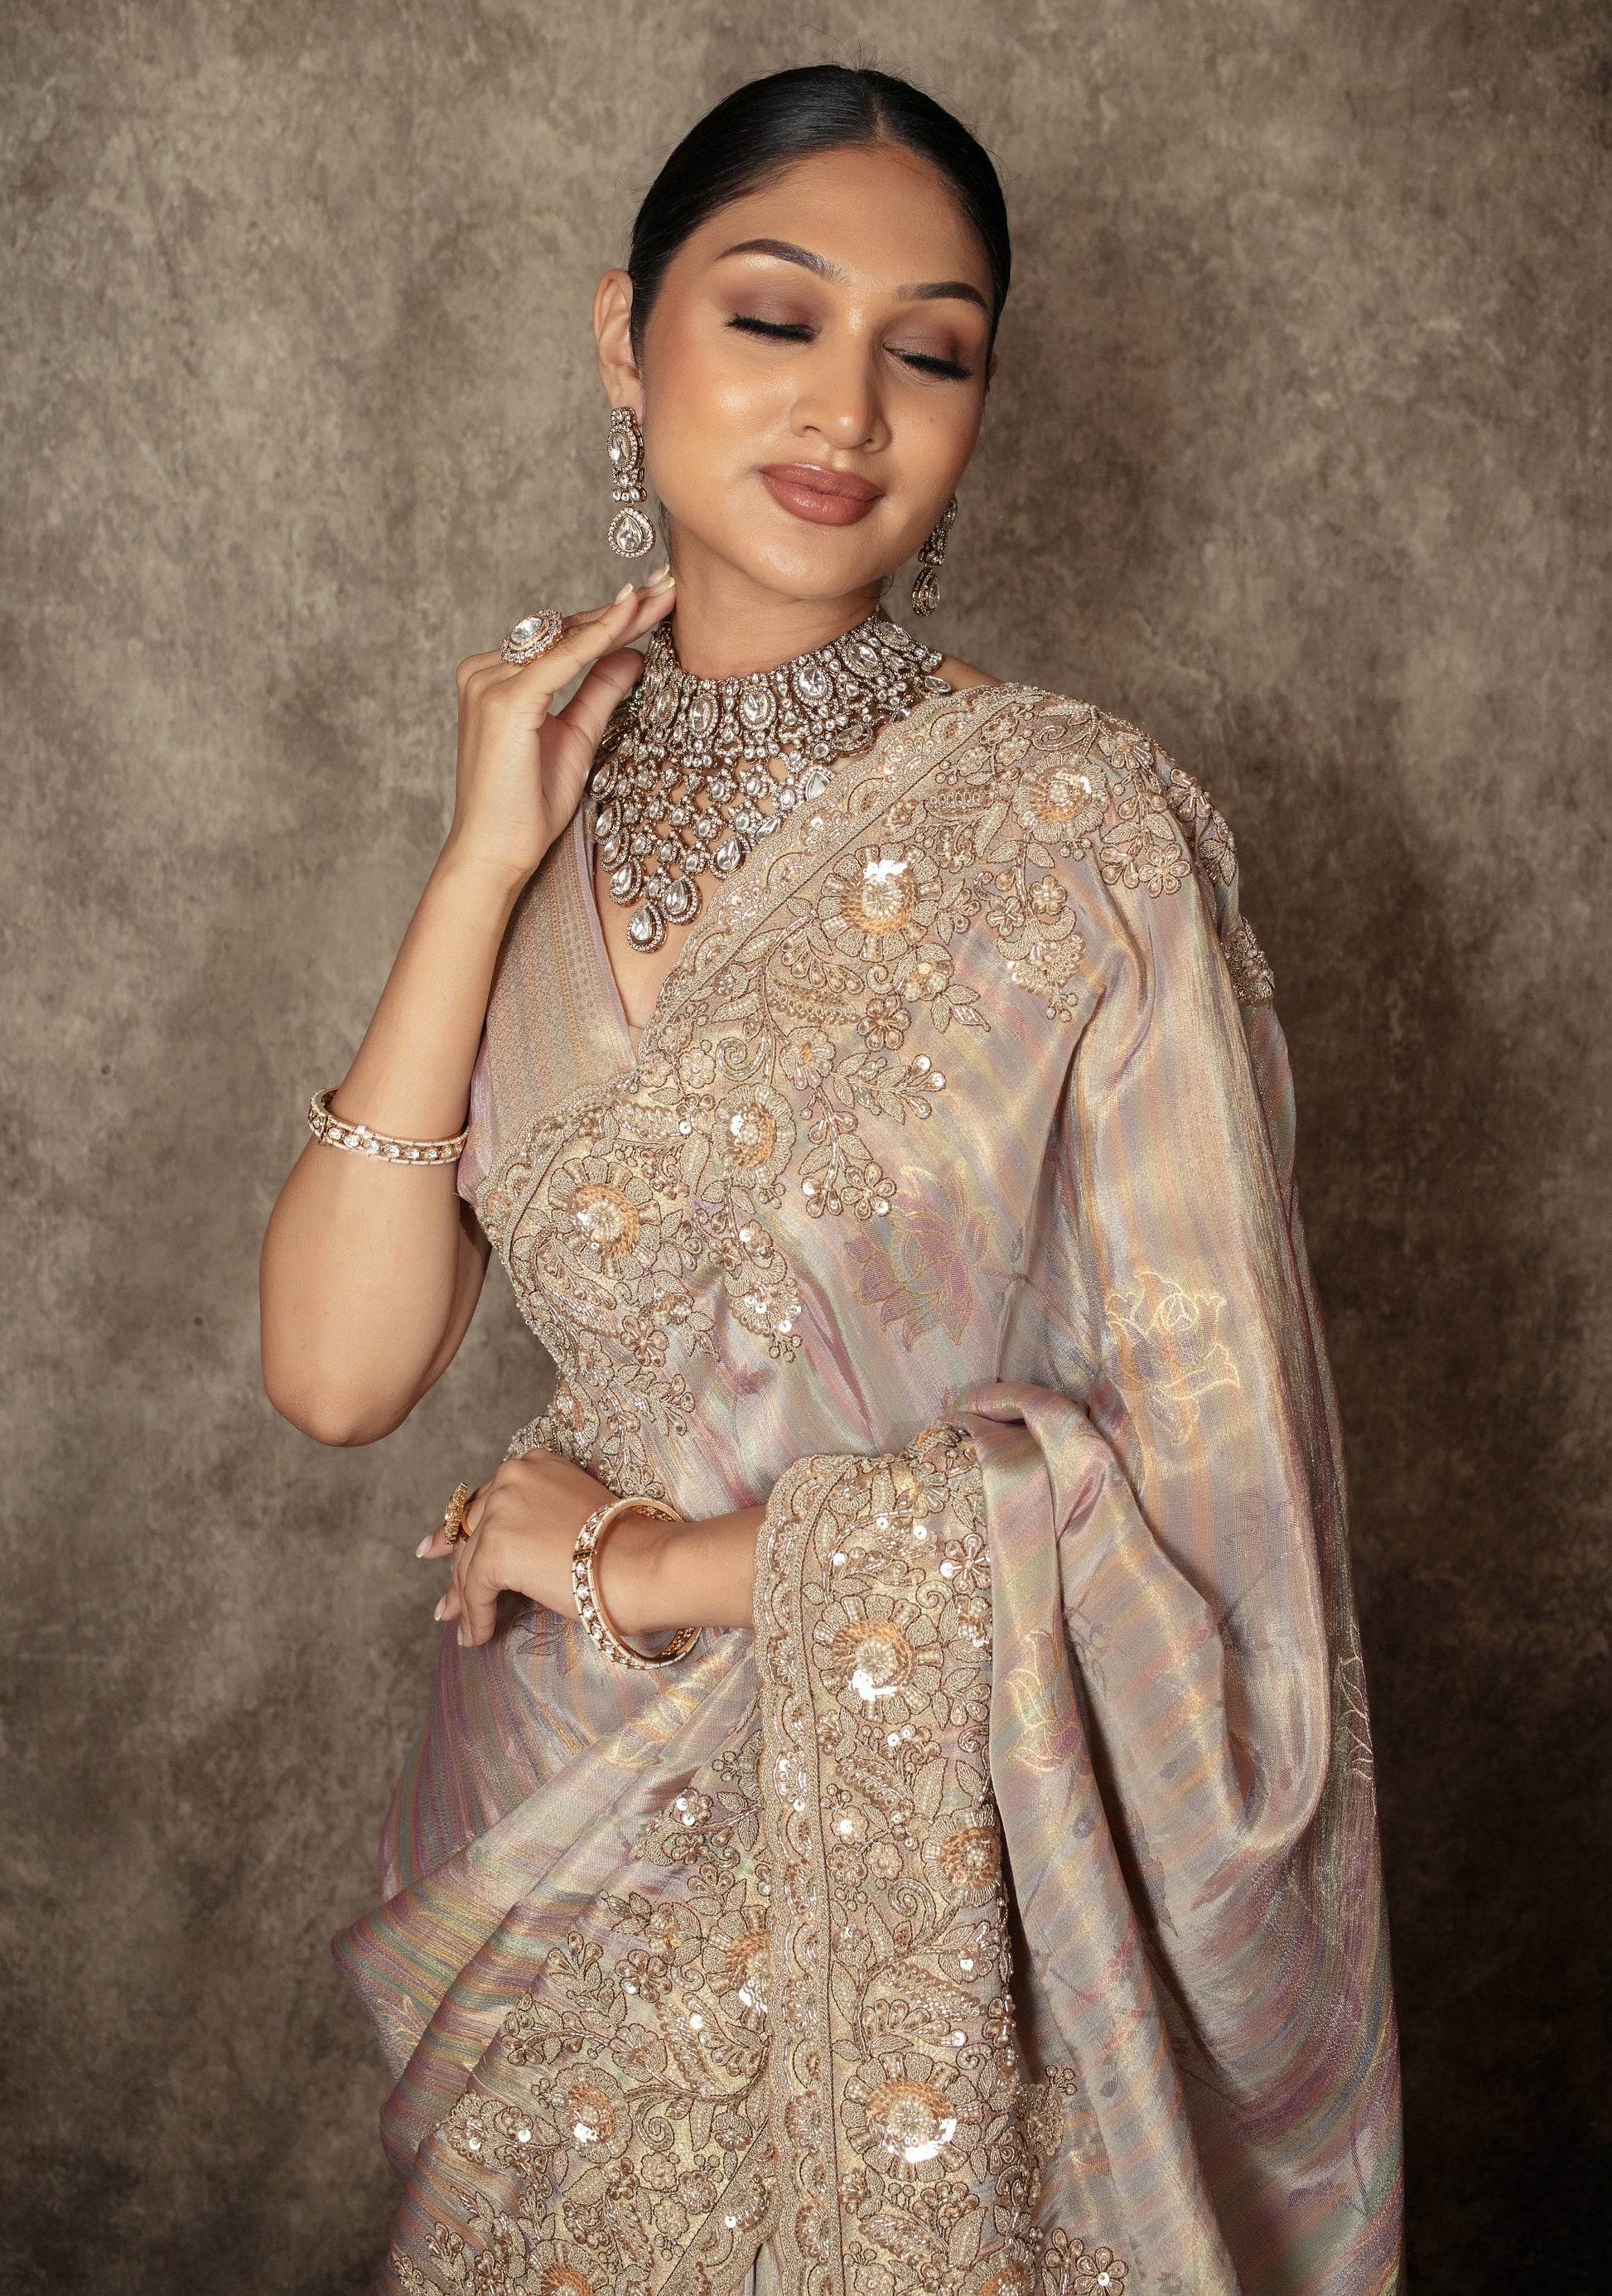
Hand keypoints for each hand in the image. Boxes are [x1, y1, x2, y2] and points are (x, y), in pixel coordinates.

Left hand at [414, 1454, 768, 1648]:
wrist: (640, 1562)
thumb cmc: (624, 1546)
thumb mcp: (574, 1512)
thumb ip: (535, 1518)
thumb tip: (504, 1554)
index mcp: (533, 1463)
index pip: (485, 1501)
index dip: (461, 1530)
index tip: (437, 1548)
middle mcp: (511, 1477)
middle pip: (471, 1531)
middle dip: (456, 1570)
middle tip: (446, 1604)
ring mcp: (501, 1512)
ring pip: (468, 1562)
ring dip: (466, 1601)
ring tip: (463, 1628)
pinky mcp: (496, 1550)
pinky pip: (475, 1590)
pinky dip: (475, 1616)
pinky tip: (478, 1636)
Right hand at [444, 566, 675, 891]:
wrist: (494, 854)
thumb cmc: (526, 808)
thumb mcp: (576, 740)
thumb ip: (599, 693)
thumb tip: (633, 654)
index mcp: (494, 678)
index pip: (560, 639)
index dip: (610, 619)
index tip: (654, 596)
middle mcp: (484, 671)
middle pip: (564, 630)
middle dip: (621, 608)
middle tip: (670, 582)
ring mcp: (488, 681)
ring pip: (566, 638)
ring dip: (619, 616)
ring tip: (665, 593)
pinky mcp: (504, 699)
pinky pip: (563, 659)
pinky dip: (600, 636)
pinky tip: (632, 614)